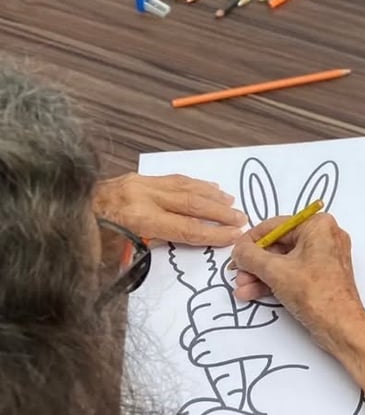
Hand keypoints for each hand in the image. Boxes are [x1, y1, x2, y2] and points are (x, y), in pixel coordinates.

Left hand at [93, 173, 246, 245]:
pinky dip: (194, 183)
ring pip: (185, 186)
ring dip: (211, 194)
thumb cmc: (81, 240)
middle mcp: (142, 194)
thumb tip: (170, 247)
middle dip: (219, 212)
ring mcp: (139, 182)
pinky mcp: (136, 177)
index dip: (212, 233)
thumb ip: (144, 250)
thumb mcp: (112, 255)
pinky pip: (172, 178)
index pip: (185, 227)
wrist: (56, 209)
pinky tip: (207, 187)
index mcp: (137, 217)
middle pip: (191, 203)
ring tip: (230, 201)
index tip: (233, 235)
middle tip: (240, 218)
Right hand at [231, 214, 364, 414]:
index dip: (251, 240)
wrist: (341, 327)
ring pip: (284, 261)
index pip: (276, 226)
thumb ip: (251, 256)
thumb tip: (238, 250)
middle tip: (237, 273)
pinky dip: (274, 281)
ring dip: (261, 274)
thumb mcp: (275, 271)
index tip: (235, 252)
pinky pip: (293, 272)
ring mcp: (325, 257)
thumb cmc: (316, 294)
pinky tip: (253, 292)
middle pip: (279, 245)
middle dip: (255, 263)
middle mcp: (324, 236)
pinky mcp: (322, 275)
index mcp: (318, 225)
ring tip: (242, 288)